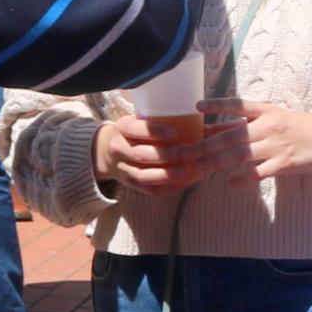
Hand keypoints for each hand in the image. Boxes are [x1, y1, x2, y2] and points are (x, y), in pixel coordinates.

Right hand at [94, 109, 214, 194]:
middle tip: (189, 153)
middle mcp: (118, 149)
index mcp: (122, 129)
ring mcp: (122, 169)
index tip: (174, 132)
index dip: (154, 132)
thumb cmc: (134, 133)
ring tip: (189, 172)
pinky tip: (185, 182)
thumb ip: (164, 123)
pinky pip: (148, 190)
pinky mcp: (130, 184)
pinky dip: (168, 188)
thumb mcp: (140, 121)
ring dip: (167, 175)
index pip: (135, 130)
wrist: (106, 152)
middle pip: (142, 155)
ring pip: (143, 176)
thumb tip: (205, 127)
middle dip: (167, 156)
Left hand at [189, 100, 311, 186]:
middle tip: (185, 152)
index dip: (218, 106)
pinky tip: (229, 184)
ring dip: (217, 162)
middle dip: (206, 145)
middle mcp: (270, 126)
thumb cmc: (302, 128)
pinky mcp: (285, 164)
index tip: (197, 107)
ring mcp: (277, 146)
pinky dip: (243, 179)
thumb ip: (246, 124)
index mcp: (268, 112)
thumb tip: (213, 128)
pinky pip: (259, 173)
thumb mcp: (276, 119)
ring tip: (198, 168)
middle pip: (232, 136)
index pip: (239, 105)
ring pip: (241, 154)